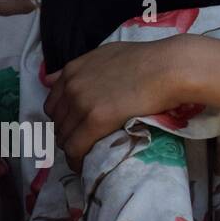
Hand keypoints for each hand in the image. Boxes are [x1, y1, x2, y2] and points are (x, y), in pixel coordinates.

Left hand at [43, 38, 185, 168]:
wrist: (168, 68)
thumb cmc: (147, 59)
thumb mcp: (108, 54)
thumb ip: (81, 68)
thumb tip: (51, 79)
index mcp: (73, 71)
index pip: (53, 104)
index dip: (64, 118)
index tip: (76, 126)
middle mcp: (72, 87)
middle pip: (58, 122)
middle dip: (69, 133)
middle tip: (86, 141)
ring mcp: (82, 104)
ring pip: (65, 137)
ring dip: (74, 147)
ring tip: (88, 153)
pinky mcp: (96, 120)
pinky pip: (75, 148)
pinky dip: (77, 160)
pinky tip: (84, 165)